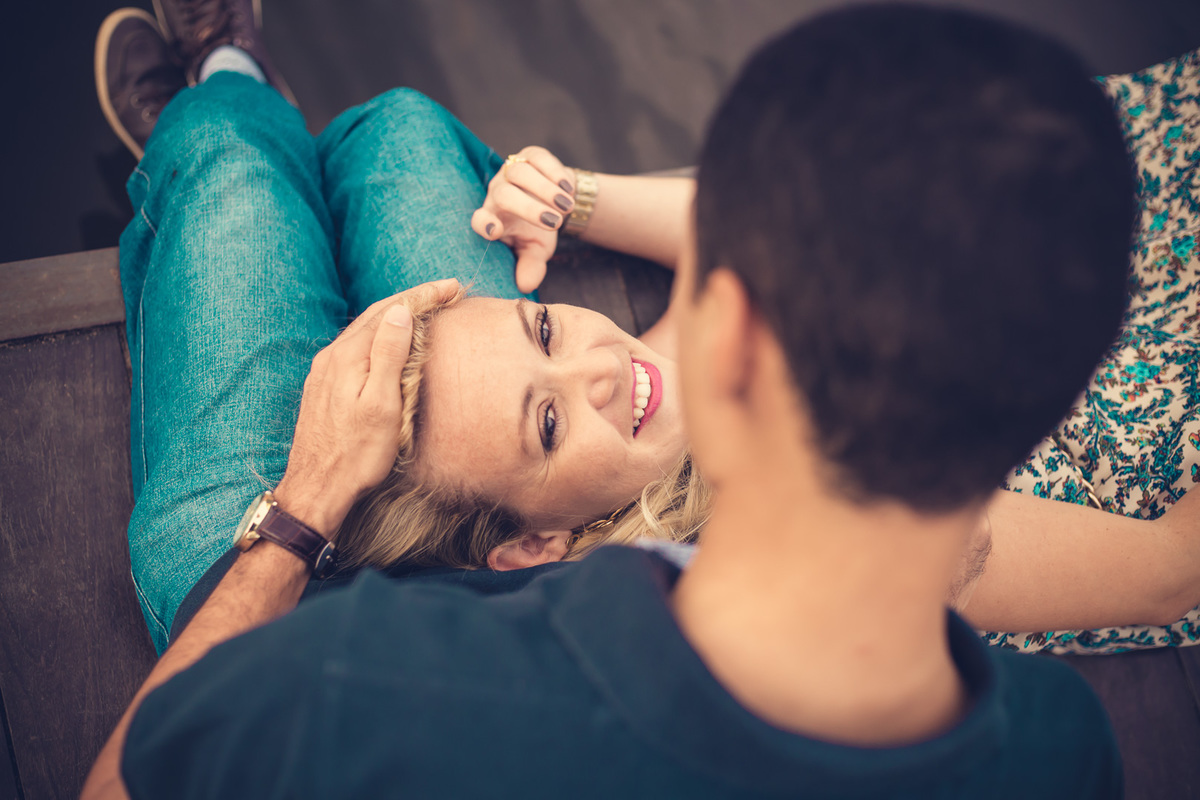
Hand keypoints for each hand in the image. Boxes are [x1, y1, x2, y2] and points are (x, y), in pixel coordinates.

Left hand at [274, 279, 461, 535]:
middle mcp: (332, 357)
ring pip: (365, 330)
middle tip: (446, 292)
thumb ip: (389, 355)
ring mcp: (325, 372)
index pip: (391, 311)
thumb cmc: (356, 455)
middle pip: (377, 315)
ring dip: (396, 317)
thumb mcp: (382, 405)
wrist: (317, 489)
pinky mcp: (324, 387)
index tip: (453, 287)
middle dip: (413, 300)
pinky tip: (390, 343)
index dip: (424, 295)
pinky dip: (380, 336)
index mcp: (348, 356)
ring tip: (424, 310)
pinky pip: (356, 348)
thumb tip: (401, 312)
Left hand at [471, 146, 577, 293]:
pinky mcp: (530, 155)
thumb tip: (525, 287)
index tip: (495, 231)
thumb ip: (530, 267)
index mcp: (493, 218)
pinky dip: (553, 171)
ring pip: (519, 172)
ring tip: (567, 208)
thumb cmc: (537, 230)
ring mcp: (512, 171)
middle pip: (504, 194)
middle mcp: (497, 192)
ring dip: (544, 190)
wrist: (556, 201)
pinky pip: (536, 157)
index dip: (484, 224)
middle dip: (529, 208)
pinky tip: (567, 188)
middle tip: (554, 223)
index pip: (480, 220)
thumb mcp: (536, 251)